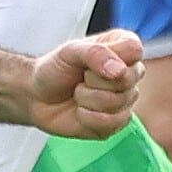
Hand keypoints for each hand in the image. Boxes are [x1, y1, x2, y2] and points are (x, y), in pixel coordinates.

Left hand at [23, 29, 142, 138]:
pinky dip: (87, 117)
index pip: (134, 50)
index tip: (89, 61)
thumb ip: (95, 53)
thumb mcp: (70, 51)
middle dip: (94, 80)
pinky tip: (80, 111)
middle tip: (81, 77)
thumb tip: (120, 70)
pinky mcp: (116, 123)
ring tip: (78, 93)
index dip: (111, 58)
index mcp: (123, 48)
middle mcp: (129, 74)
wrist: (36, 97)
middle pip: (128, 79)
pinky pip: (111, 123)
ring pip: (118, 103)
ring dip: (87, 99)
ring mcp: (125, 100)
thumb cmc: (55, 69)